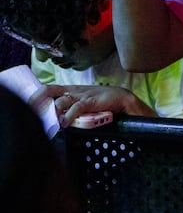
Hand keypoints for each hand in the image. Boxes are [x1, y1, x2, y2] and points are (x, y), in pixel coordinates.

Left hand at [32, 84, 154, 127]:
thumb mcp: (83, 102)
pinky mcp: (90, 101)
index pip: (49, 89)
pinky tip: (65, 123)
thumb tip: (57, 118)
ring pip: (61, 101)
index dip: (37, 96)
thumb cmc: (102, 102)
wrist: (122, 99)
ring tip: (53, 122)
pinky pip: (75, 108)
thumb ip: (71, 107)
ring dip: (54, 113)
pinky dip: (68, 117)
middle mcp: (73, 91)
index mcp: (70, 90)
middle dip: (38, 101)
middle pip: (49, 90)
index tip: (29, 106)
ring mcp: (82, 95)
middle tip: (33, 112)